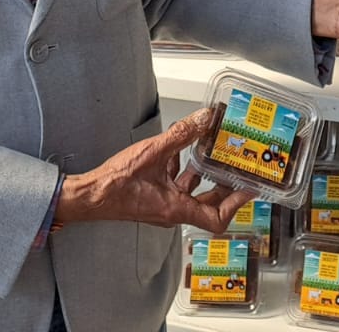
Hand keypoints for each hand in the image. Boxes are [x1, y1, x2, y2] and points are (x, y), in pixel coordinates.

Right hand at [52, 108, 251, 233]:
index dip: (237, 204)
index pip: (216, 219)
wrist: (88, 194)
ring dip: (202, 172)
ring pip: (191, 191)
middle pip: (208, 203)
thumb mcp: (153, 152)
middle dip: (224, 185)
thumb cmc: (115, 184)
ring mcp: (162, 204)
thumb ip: (181, 134)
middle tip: (236, 167)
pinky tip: (180, 147)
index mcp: (176, 209)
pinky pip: (174, 183)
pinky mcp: (152, 195)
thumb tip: (205, 118)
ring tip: (212, 151)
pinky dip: (180, 167)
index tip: (250, 188)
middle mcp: (172, 211)